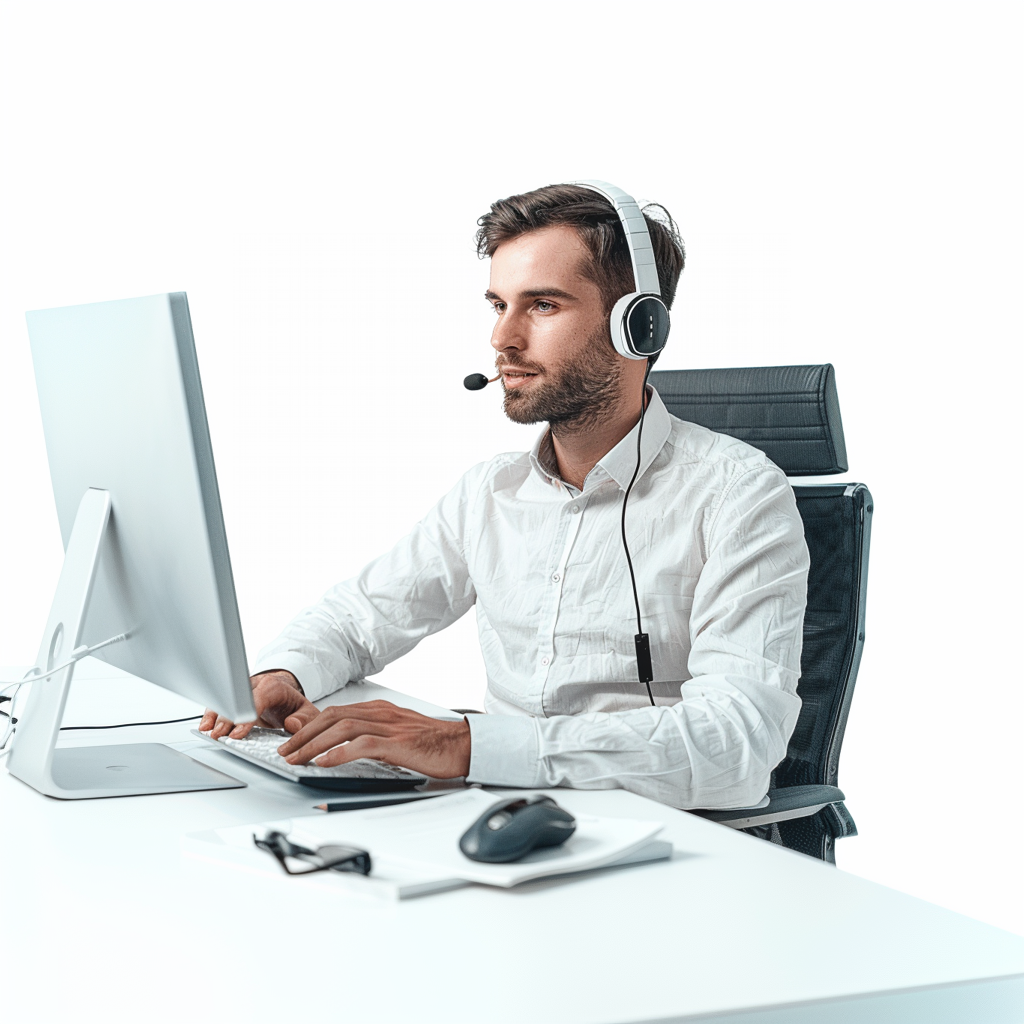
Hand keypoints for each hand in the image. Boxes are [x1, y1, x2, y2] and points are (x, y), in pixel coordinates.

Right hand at [199, 670, 318, 739]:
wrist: (286, 695)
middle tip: (219, 734)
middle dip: (227, 717)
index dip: (247, 715)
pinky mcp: (234, 700)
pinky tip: (205, 725)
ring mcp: (242, 692)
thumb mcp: (308, 713)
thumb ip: (304, 720)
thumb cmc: (294, 705)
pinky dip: (212, 715)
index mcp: (274, 687)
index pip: (258, 698)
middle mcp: (255, 686)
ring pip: (226, 700)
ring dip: (215, 716)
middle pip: (238, 699)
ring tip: (207, 730)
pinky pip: (220, 704)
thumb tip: (292, 725)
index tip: (239, 732)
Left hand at [277, 700, 470, 778]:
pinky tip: (325, 762)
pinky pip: (363, 744)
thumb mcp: (395, 734)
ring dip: (315, 744)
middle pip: (332, 717)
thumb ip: (369, 735)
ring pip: (342, 728)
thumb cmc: (431, 743)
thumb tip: (339, 746)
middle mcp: (381, 713)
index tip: (292, 741)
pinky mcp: (398, 743)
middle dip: (304, 735)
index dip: (309, 725)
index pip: (335, 712)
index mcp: (379, 710)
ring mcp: (389, 726)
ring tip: (297, 759)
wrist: (461, 745)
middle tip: (285, 751)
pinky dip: (340, 752)